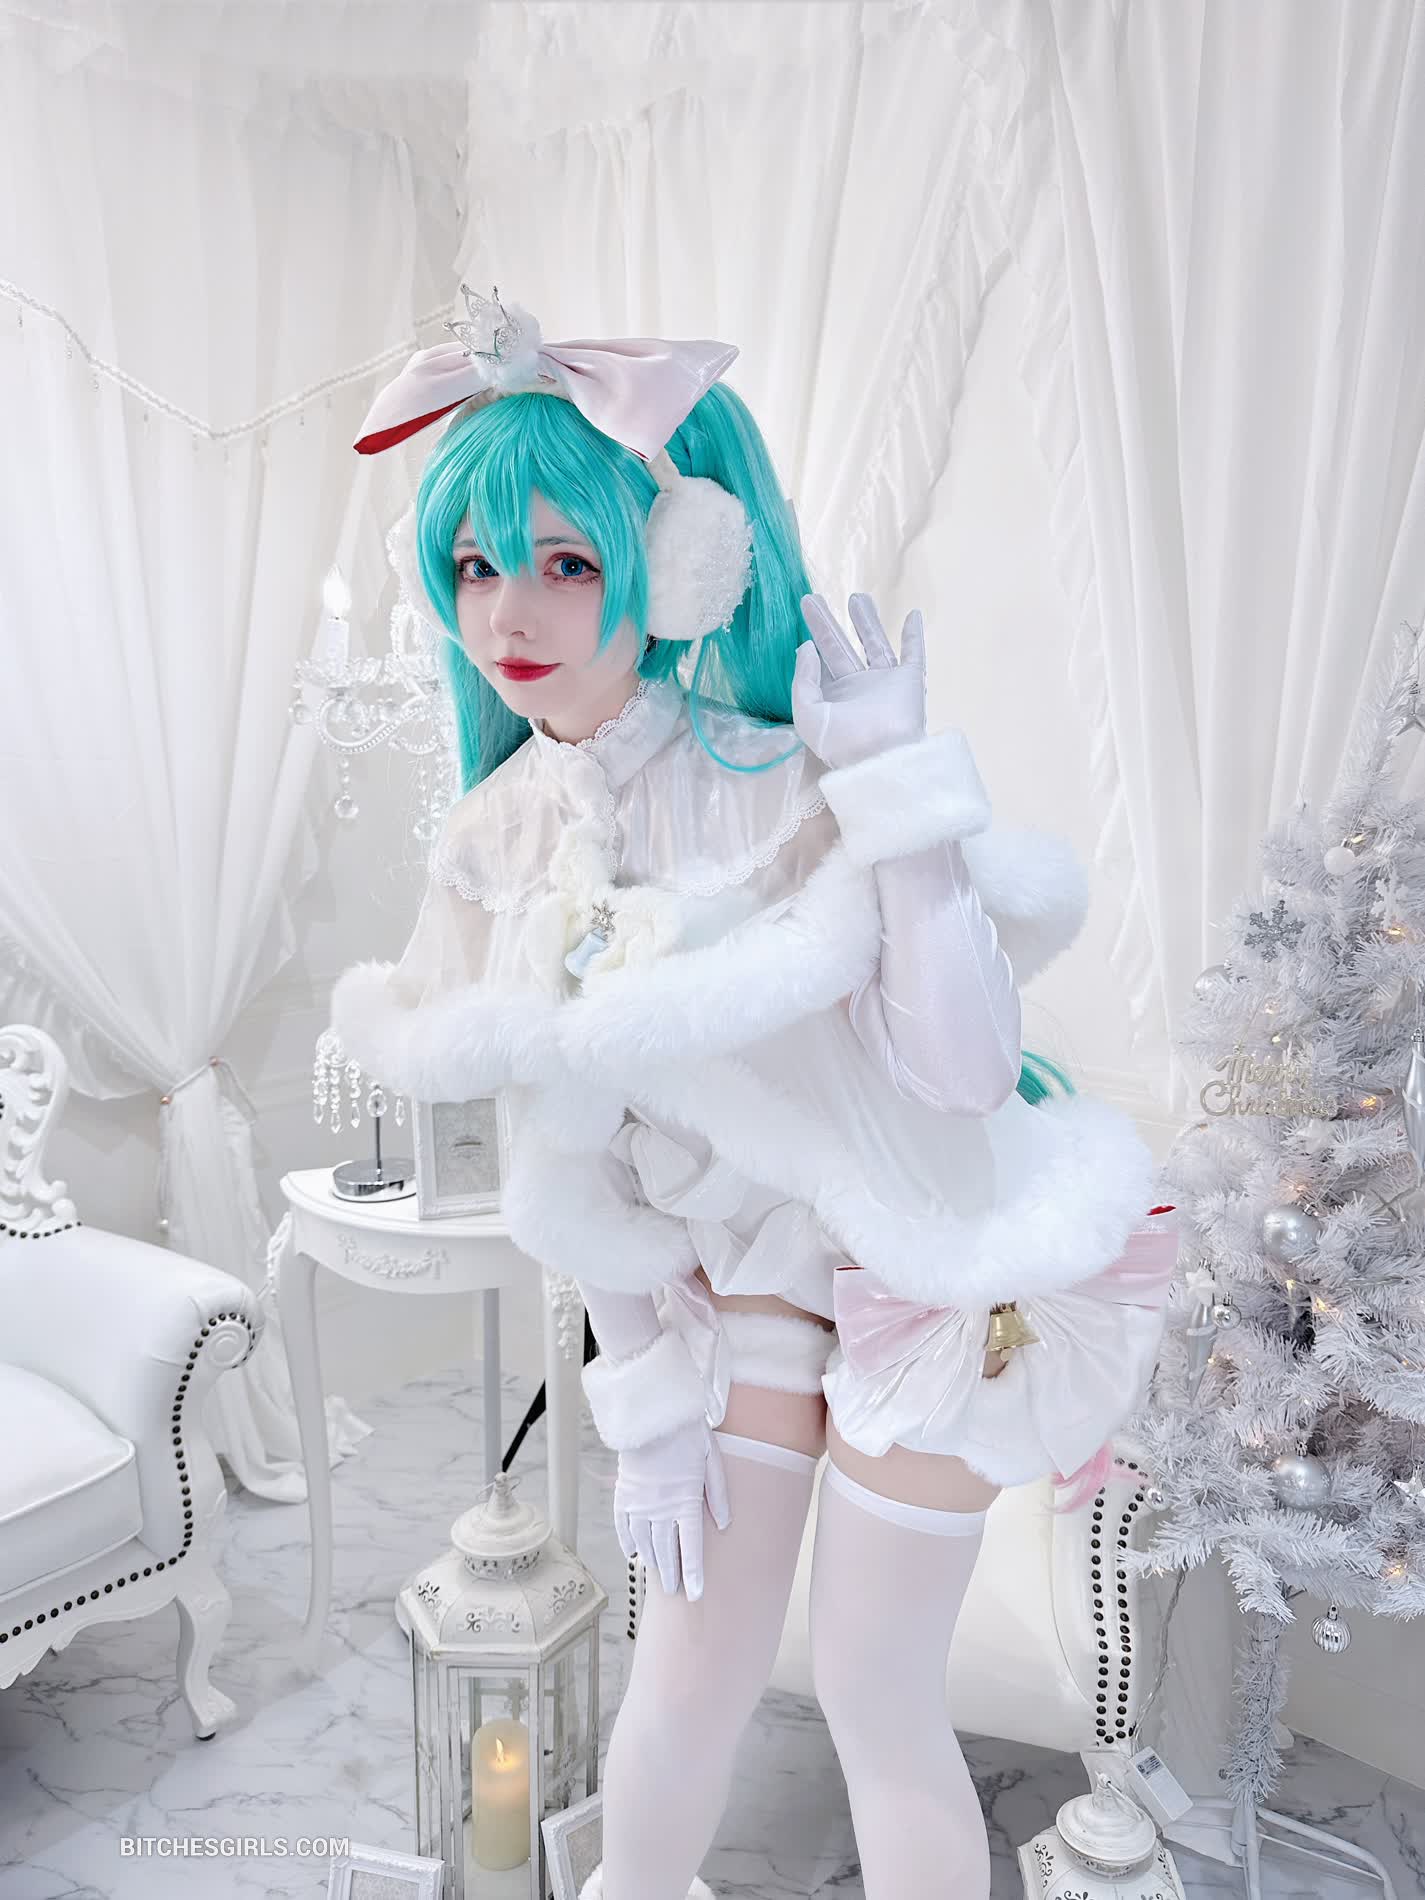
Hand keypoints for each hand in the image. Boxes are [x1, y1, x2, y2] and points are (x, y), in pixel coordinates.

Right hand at [613, 1416, 730, 1601]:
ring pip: (644, 1542)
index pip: (691, 1546)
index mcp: (685, 1501)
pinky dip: (627, 1542)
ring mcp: (639, 1503)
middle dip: (672, 1574)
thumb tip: (724, 1524)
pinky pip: (623, 1526)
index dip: (694, 1573)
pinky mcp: (624, 1493)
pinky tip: (632, 1554)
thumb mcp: (712, 1459)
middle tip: (675, 1592)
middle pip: (666, 1550)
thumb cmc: (686, 1433)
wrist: (651, 1413)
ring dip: (652, 1561)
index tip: (696, 1594)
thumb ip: (717, 1494)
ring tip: (658, 1575)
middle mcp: (660, 1508)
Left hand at [792, 592, 927, 769]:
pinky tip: (912, 615)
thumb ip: (803, 679)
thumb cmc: (842, 742)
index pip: (820, 664)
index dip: (811, 643)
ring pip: (875, 644)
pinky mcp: (910, 681)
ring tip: (856, 597)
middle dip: (826, 624)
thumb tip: (806, 647)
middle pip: (840, 648)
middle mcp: (858, 689)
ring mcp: (885, 683)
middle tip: (812, 599)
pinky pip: (914, 653)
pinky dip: (914, 635)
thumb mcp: (807, 713)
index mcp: (834, 698)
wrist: (883, 757)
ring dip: (866, 621)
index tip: (801, 623)